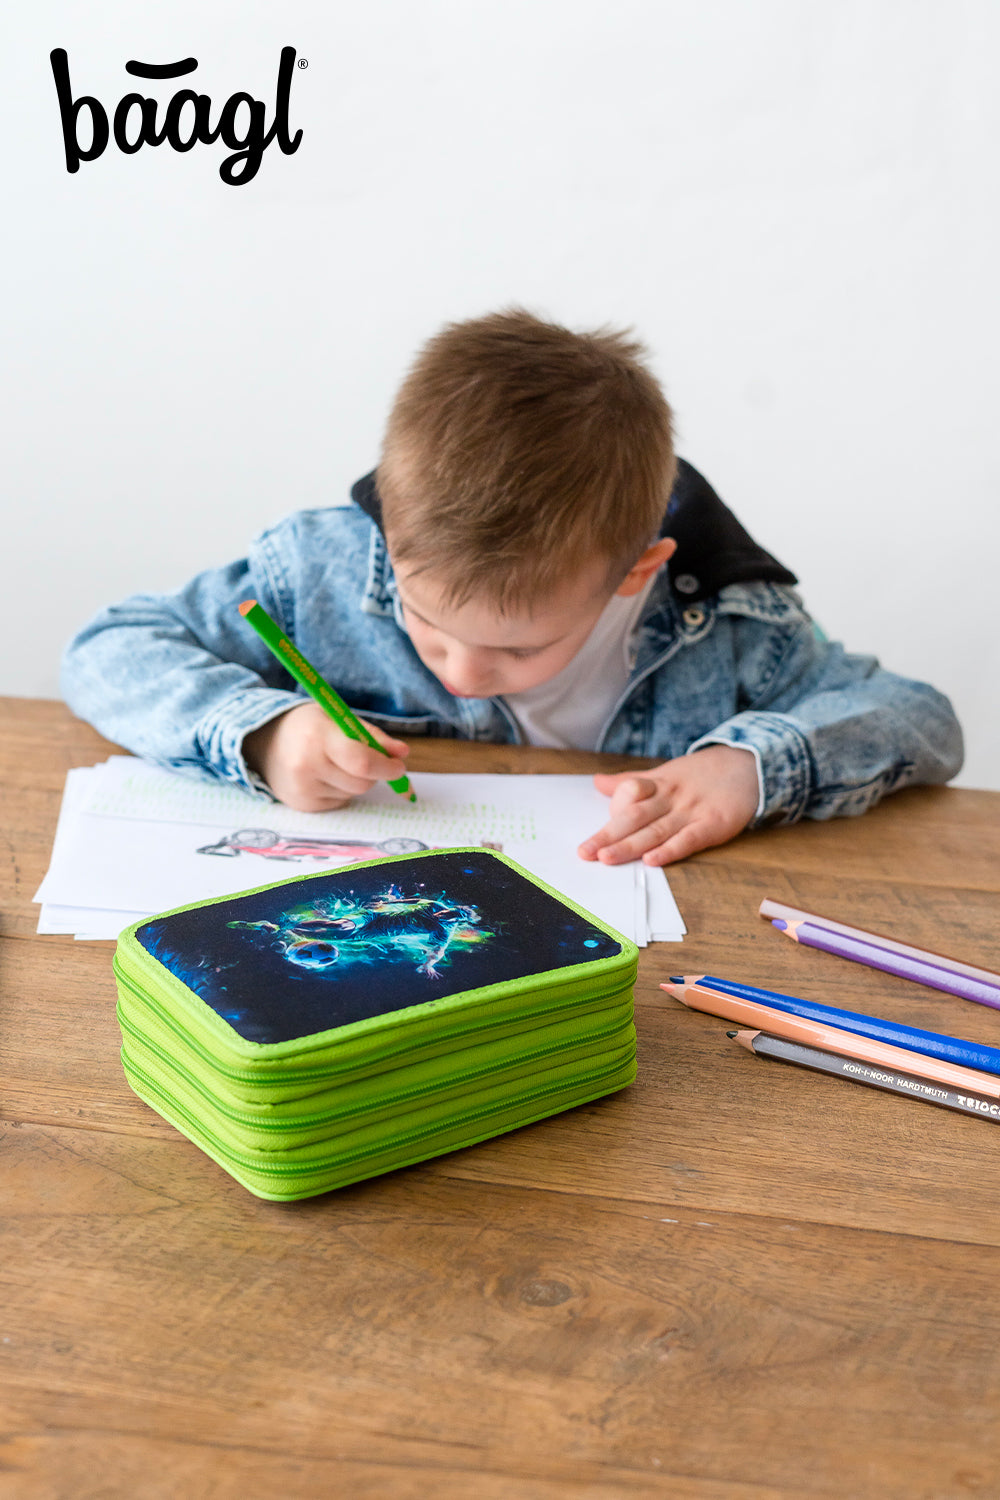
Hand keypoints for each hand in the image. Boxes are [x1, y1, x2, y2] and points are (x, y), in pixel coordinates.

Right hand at [243, 702, 409, 811]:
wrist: (265, 742)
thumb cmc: (308, 726)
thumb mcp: (339, 718)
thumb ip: (373, 736)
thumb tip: (403, 753)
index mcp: (317, 736)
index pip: (361, 761)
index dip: (386, 767)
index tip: (399, 766)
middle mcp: (306, 765)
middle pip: (362, 782)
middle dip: (374, 772)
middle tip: (365, 758)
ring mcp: (302, 788)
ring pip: (353, 793)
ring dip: (355, 780)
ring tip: (334, 763)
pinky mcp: (302, 805)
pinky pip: (340, 802)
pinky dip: (340, 790)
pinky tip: (323, 775)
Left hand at [577, 744, 759, 866]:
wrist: (750, 765)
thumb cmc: (703, 774)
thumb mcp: (665, 772)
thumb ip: (630, 781)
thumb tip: (597, 783)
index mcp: (658, 783)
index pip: (626, 796)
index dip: (606, 817)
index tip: (585, 838)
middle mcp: (671, 797)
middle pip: (634, 816)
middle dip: (608, 836)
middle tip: (585, 853)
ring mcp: (692, 811)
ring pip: (656, 830)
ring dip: (630, 845)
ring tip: (607, 858)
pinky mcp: (714, 824)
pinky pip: (689, 839)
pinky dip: (671, 850)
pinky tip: (653, 860)